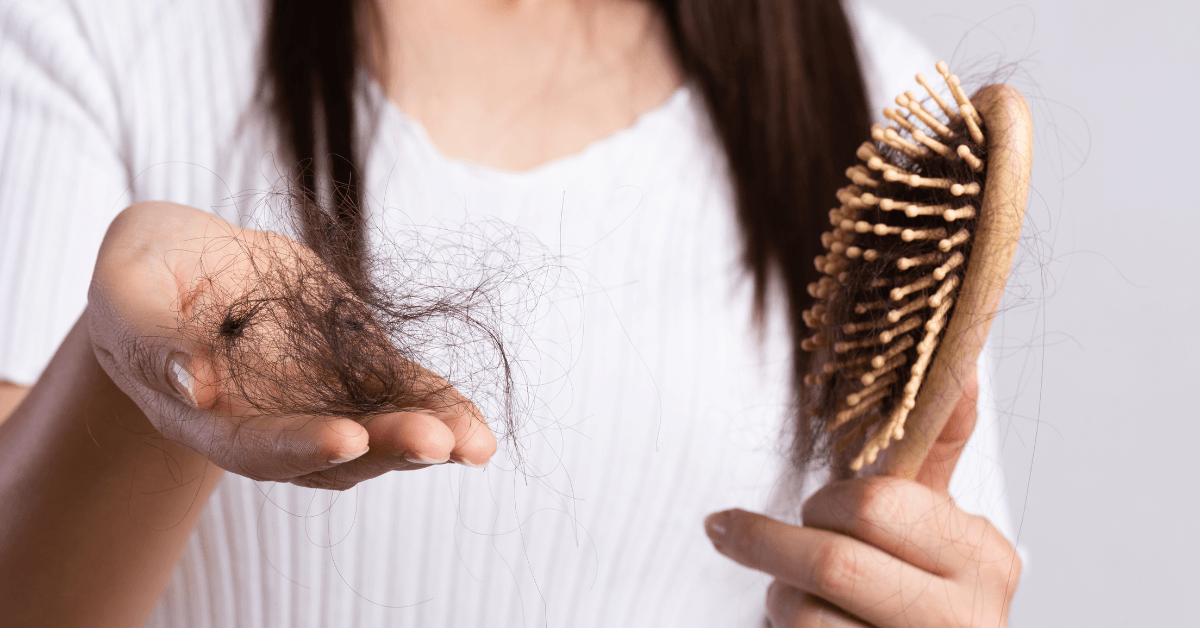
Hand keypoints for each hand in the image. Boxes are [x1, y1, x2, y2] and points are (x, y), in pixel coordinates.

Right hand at [87, 202, 495, 489]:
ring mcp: (321, 398)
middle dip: (386, 448)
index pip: (255, 444)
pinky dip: (442, 407)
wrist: (187, 265)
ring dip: (429, 439)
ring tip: (474, 443)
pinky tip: (478, 427)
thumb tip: (189, 384)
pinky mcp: (358, 367)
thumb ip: (150, 336)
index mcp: (207, 414)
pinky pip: (405, 393)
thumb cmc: (143, 275)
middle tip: (436, 442)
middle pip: (333, 454)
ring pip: (381, 432)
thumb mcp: (127, 288)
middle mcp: (271, 422)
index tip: (347, 437)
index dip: (300, 445)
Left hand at [704, 373, 1020, 625]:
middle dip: (775, 542)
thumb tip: (961, 357)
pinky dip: (781, 625)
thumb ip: (936, 441)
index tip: (816, 506)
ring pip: (804, 614)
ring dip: (776, 593)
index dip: (826, 502)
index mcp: (985, 557)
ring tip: (788, 589)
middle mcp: (969, 618)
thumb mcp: (931, 512)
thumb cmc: (915, 580)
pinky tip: (803, 619)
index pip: (878, 506)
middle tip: (756, 535)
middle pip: (835, 562)